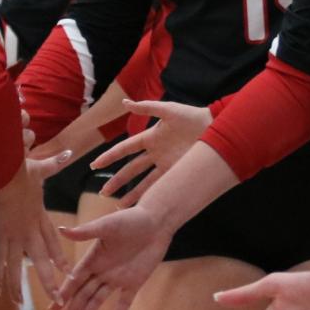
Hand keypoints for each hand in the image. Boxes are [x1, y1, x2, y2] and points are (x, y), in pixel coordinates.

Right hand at [0, 166, 67, 305]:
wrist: (5, 172)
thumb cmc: (19, 168)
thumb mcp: (39, 167)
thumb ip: (55, 163)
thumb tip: (68, 152)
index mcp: (38, 216)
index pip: (52, 241)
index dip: (59, 257)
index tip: (67, 271)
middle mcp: (29, 230)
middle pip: (41, 260)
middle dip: (49, 281)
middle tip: (57, 298)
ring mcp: (15, 235)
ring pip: (19, 266)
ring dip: (19, 285)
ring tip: (21, 302)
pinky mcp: (0, 236)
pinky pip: (0, 260)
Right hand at [54, 202, 173, 309]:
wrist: (156, 222)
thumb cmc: (131, 219)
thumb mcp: (107, 225)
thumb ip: (86, 232)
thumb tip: (61, 230)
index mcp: (93, 258)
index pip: (74, 280)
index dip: (64, 294)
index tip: (52, 308)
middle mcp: (102, 270)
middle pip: (83, 294)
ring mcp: (118, 278)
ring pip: (98, 300)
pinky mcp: (134, 282)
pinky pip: (125, 302)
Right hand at [93, 98, 210, 198]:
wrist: (214, 128)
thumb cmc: (191, 116)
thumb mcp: (167, 110)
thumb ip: (146, 108)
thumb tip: (124, 103)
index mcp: (150, 138)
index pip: (125, 149)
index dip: (110, 156)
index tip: (95, 165)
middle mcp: (154, 153)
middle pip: (131, 169)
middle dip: (117, 180)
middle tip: (103, 192)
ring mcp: (165, 165)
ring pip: (143, 182)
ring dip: (131, 193)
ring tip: (118, 206)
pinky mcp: (177, 172)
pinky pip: (160, 186)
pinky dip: (151, 196)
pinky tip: (143, 206)